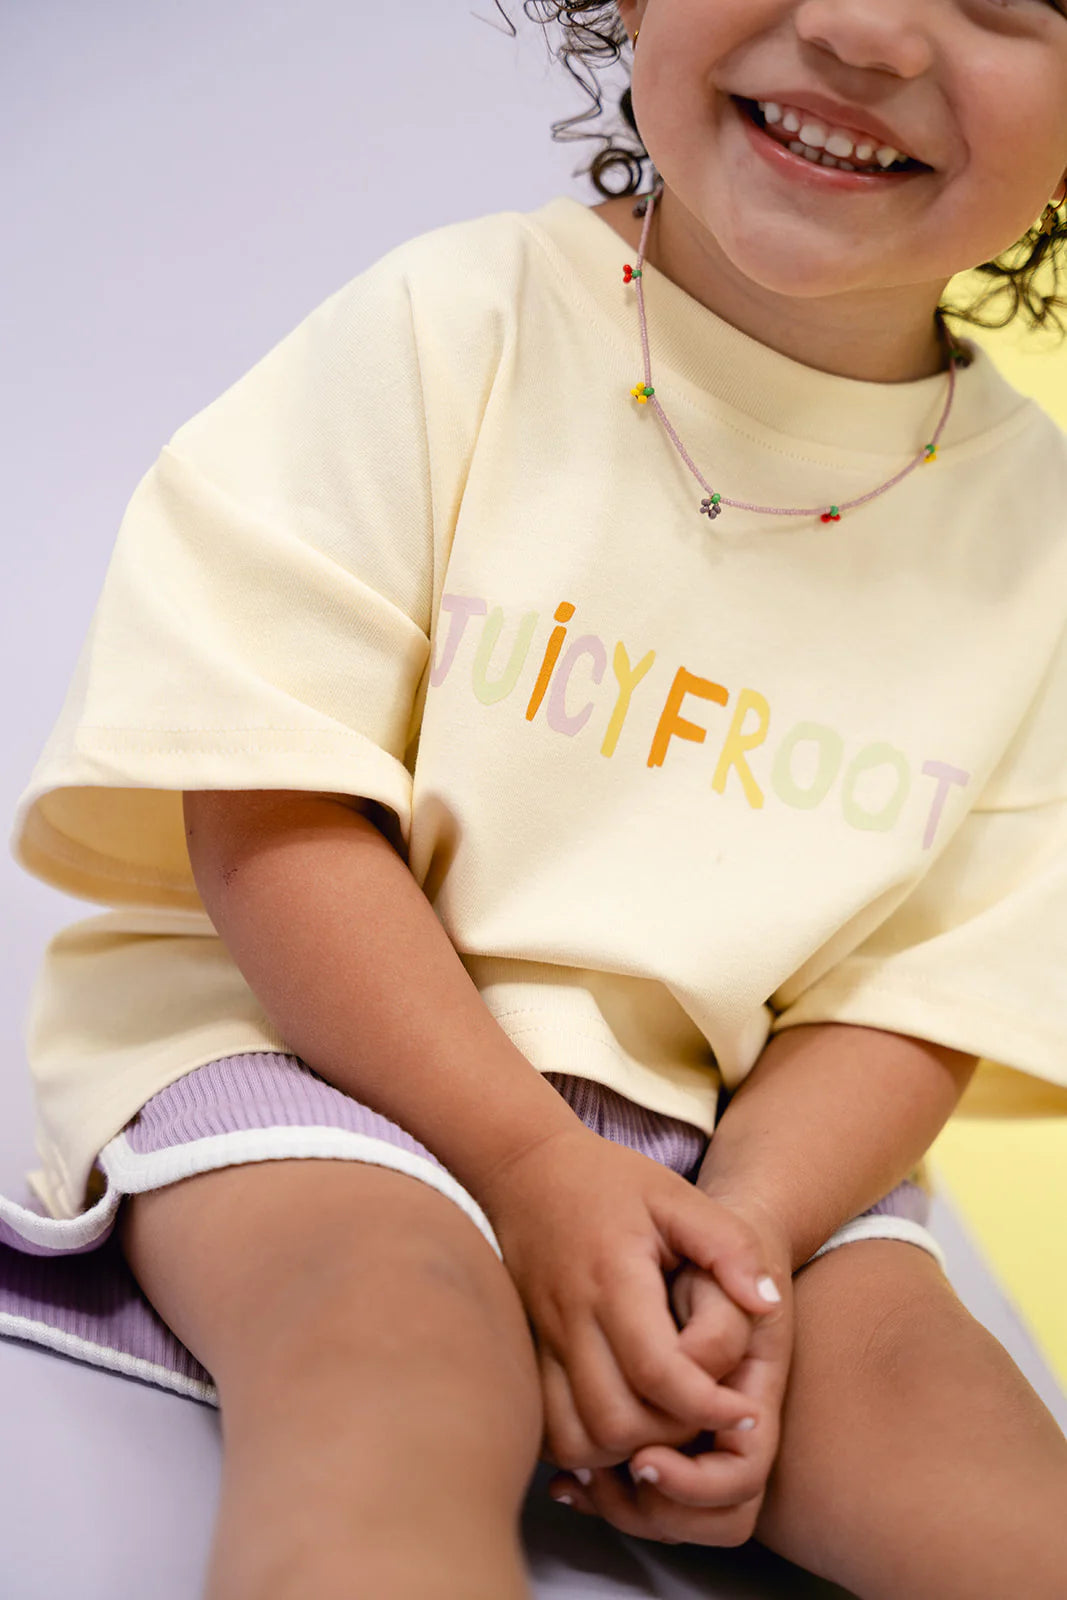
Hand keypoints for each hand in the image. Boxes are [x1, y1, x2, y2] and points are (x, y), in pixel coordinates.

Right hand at [546, 1197, 794, 1547]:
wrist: (526, 1168)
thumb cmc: (610, 1180)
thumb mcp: (679, 1196)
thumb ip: (729, 1247)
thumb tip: (769, 1304)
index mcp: (615, 1279)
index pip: (659, 1372)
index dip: (708, 1408)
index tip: (745, 1412)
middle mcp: (571, 1318)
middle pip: (617, 1422)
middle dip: (670, 1440)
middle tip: (706, 1420)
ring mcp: (542, 1340)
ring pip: (576, 1439)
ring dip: (625, 1451)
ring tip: (665, 1427)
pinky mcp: (527, 1353)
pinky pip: (548, 1429)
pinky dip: (586, 1445)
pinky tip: (621, 1426)